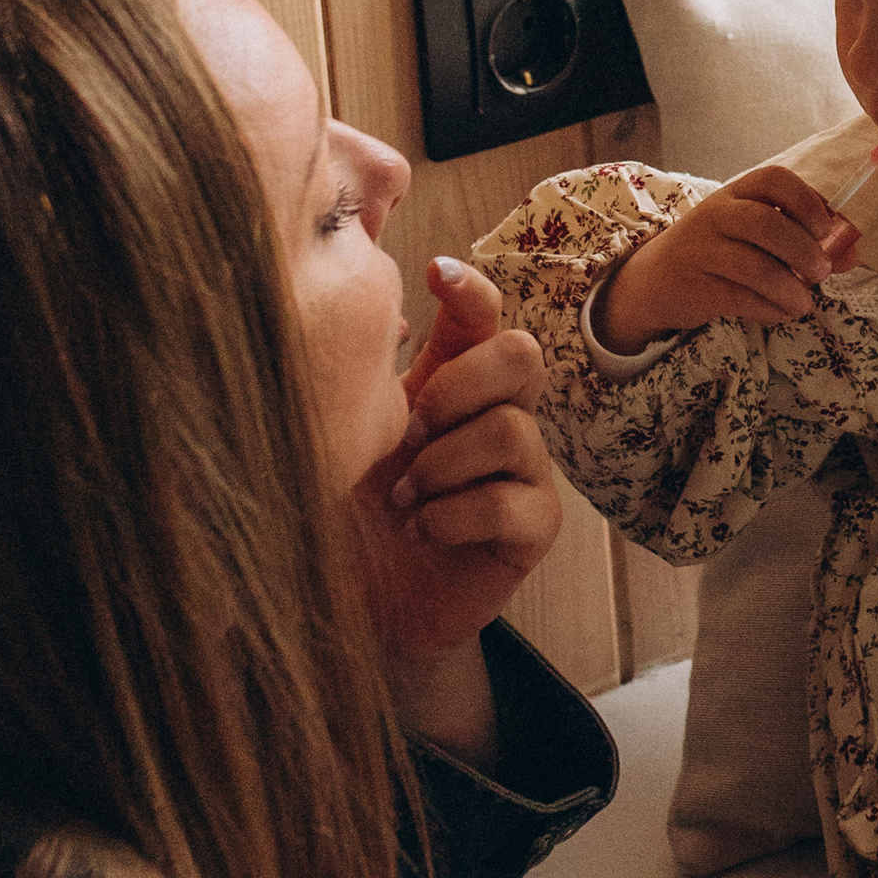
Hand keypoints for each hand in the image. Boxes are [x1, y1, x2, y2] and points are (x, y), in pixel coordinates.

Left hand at [357, 259, 563, 659]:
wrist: (360, 603)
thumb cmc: (348, 512)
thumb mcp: (343, 435)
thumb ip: (360, 373)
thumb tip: (380, 311)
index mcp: (451, 381)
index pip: (481, 315)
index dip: (469, 288)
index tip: (432, 274)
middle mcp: (495, 415)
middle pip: (521, 356)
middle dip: (461, 385)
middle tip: (411, 430)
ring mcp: (523, 470)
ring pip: (512, 430)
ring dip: (443, 465)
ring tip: (403, 501)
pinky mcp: (534, 526)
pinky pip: (511, 501)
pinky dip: (454, 517)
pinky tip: (423, 532)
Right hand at [594, 165, 857, 353]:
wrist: (654, 282)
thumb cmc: (717, 253)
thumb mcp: (753, 237)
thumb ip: (803, 241)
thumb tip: (851, 254)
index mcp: (736, 193)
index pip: (773, 179)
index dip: (807, 201)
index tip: (826, 229)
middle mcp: (716, 215)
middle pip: (766, 222)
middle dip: (803, 249)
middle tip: (821, 271)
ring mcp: (701, 250)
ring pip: (753, 266)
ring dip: (790, 288)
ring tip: (804, 302)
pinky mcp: (695, 287)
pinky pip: (740, 298)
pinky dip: (771, 309)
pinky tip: (783, 313)